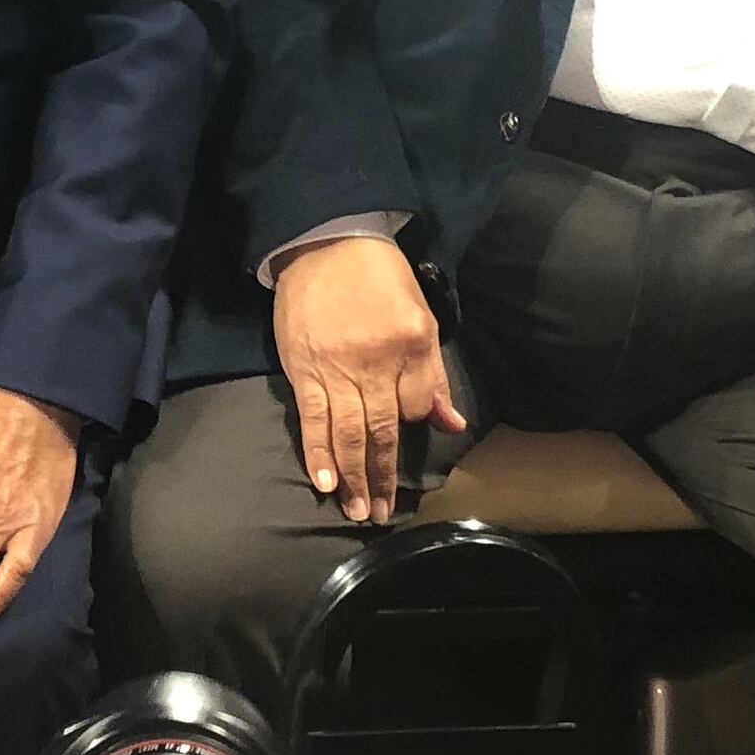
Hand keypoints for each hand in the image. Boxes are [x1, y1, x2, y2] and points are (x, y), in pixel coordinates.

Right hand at [271, 231, 461, 523]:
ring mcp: (336, 367)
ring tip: (359, 511)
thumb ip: (433, 373)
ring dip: (354, 476)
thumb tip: (450, 423)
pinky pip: (312, 418)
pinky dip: (318, 452)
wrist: (326, 242)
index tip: (402, 434)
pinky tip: (324, 482)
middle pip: (382, 429)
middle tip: (383, 513)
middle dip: (383, 475)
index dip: (411, 423)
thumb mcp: (421, 315)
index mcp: (411, 343)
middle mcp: (376, 360)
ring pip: (348, 432)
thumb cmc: (380, 277)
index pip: (415, 404)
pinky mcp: (303, 369)